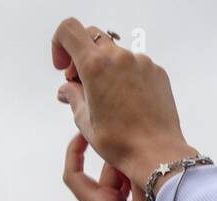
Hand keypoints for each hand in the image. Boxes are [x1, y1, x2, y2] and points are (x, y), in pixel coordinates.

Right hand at [52, 18, 196, 194]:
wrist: (156, 153)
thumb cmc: (121, 142)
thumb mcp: (85, 121)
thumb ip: (73, 97)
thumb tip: (67, 89)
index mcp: (96, 66)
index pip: (69, 30)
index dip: (60, 44)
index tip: (63, 67)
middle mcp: (119, 57)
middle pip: (92, 38)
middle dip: (81, 58)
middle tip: (81, 86)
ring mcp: (141, 62)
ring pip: (114, 53)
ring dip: (104, 69)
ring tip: (106, 100)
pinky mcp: (156, 71)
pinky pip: (134, 65)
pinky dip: (124, 77)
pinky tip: (126, 102)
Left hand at [63, 133, 178, 200]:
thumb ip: (146, 186)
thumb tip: (147, 158)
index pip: (74, 175)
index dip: (74, 151)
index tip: (85, 132)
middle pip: (109, 176)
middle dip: (124, 159)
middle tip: (146, 142)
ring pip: (125, 188)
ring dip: (139, 175)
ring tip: (159, 162)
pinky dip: (145, 190)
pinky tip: (164, 186)